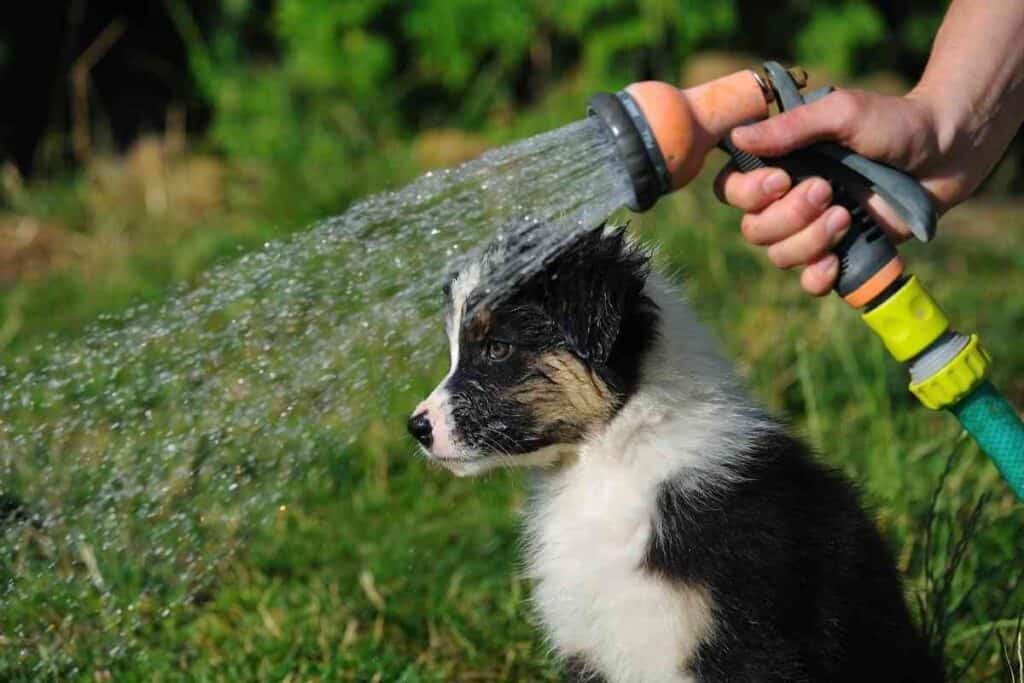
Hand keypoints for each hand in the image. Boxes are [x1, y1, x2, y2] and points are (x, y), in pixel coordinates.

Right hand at [714, 88, 958, 295]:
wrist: (946, 150)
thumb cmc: (892, 122)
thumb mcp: (841, 114)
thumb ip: (790, 127)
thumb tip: (736, 137)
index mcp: (779, 165)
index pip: (731, 190)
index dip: (747, 193)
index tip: (782, 179)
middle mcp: (787, 200)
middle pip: (754, 229)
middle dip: (788, 215)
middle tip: (828, 190)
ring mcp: (812, 230)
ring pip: (779, 255)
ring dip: (809, 240)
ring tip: (847, 216)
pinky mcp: (841, 254)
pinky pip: (808, 282)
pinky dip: (816, 277)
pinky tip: (834, 261)